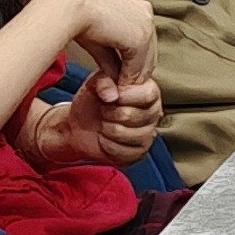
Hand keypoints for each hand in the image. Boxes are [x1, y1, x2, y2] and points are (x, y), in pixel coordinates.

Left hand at [40, 65, 162, 165]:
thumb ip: (106, 80)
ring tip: (105, 122)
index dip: (125, 95)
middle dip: (110, 112)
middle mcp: (153, 113)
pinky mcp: (138, 153)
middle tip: (104, 110)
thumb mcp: (96, 82)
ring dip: (107, 128)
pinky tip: (105, 137)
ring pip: (125, 134)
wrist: (80, 125)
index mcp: (149, 91)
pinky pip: (122, 151)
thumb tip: (112, 94)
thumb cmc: (94, 101)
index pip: (148, 95)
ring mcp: (148, 134)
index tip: (110, 95)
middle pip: (132, 115)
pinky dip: (106, 144)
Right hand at [64, 0, 158, 92]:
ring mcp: (146, 26)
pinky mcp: (140, 38)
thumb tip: (117, 79)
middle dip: (133, 74)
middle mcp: (147, 14)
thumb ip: (112, 59)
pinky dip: (126, 79)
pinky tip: (114, 85)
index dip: (133, 64)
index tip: (120, 78)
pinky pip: (137, 67)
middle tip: (119, 89)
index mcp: (139, 9)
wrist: (68, 8)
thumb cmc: (76, 18)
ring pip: (145, 63)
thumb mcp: (100, 41)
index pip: (145, 44)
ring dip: (130, 79)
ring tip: (114, 89)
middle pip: (148, 54)